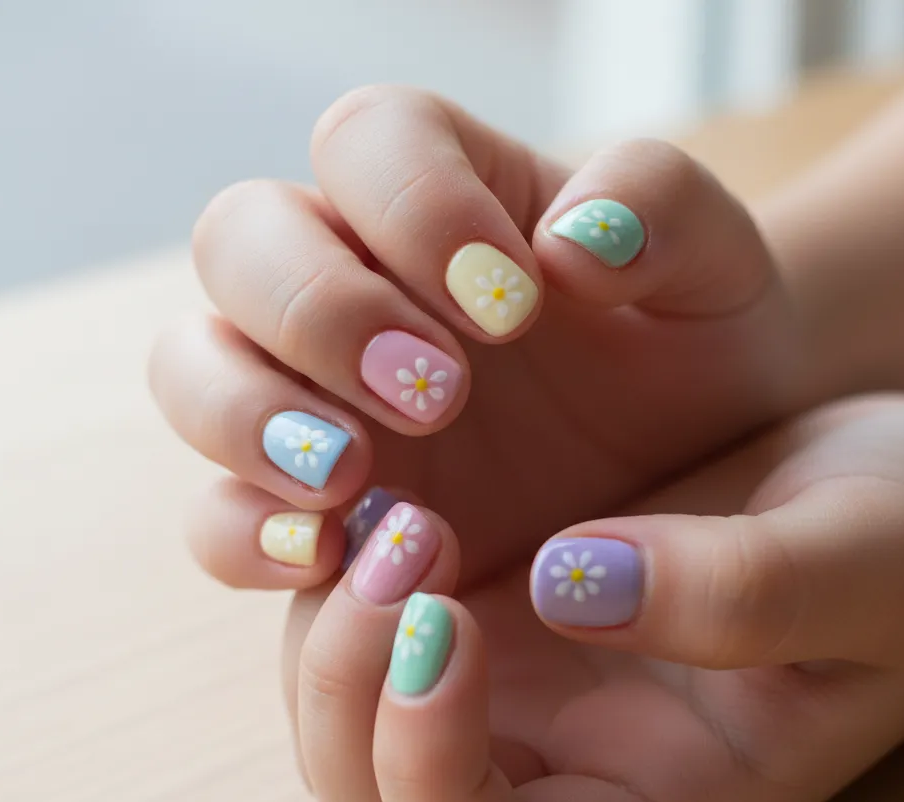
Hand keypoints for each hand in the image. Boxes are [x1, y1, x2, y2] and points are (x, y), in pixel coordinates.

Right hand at [150, 85, 807, 588]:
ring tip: (356, 474)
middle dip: (320, 314)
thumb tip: (567, 242)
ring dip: (249, 415)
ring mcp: (318, 400)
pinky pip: (221, 512)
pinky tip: (327, 555)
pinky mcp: (317, 510)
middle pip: (240, 243)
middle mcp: (353, 284)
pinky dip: (245, 532)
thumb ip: (658, 211)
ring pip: (194, 369)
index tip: (511, 305)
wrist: (689, 460)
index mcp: (440, 192)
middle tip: (436, 393)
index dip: (415, 208)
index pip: (369, 143)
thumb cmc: (692, 341)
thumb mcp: (709, 268)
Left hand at [287, 393, 903, 801]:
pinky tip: (397, 475)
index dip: (427, 782)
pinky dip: (352, 564)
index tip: (450, 627)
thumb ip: (744, 592)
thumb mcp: (864, 561)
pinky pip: (377, 618)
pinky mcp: (505, 608)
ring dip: (336, 620)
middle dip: (348, 691)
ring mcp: (522, 690)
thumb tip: (573, 584)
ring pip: (350, 713)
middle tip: (403, 543)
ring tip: (394, 501)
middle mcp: (564, 766)